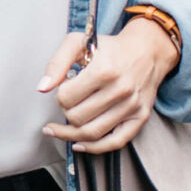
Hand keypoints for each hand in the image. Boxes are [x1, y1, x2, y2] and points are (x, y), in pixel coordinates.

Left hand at [38, 17, 176, 154]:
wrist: (148, 50)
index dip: (59, 95)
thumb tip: (42, 88)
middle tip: (67, 103)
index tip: (64, 88)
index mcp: (104, 70)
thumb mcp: (79, 42)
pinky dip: (94, 148)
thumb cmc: (110, 47)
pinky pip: (115, 142)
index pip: (66, 98)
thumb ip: (57, 62)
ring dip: (70, 133)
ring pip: (91, 133)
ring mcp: (132, 106)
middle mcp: (120, 90)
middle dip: (65, 112)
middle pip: (77, 117)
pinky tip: (77, 144)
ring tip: (58, 129)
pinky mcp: (140, 117)